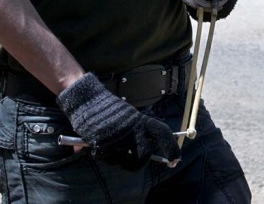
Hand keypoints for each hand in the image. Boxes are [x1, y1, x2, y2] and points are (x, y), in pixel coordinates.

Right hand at [56, 73, 179, 169]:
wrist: (87, 99)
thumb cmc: (109, 109)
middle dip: (138, 163)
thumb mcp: (128, 116)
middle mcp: (132, 130)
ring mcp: (118, 138)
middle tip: (131, 163)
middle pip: (145, 156)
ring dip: (118, 160)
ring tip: (111, 147)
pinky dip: (103, 155)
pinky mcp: (103, 144)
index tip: (176, 159)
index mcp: (140, 120)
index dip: (172, 147)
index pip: (163, 133)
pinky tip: (99, 143)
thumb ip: (138, 132)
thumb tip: (147, 151)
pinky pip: (107, 158)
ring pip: (124, 161)